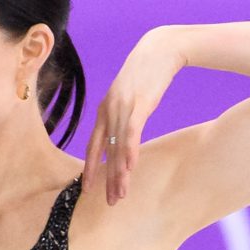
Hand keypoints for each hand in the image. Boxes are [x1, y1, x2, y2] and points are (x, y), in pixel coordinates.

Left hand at [83, 27, 183, 205]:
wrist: (161, 48)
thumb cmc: (147, 73)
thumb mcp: (130, 97)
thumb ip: (124, 116)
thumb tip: (125, 136)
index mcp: (104, 110)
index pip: (93, 145)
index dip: (91, 168)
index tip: (88, 188)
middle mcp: (108, 110)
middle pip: (105, 151)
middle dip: (106, 179)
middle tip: (109, 201)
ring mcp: (122, 106)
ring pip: (117, 147)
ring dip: (119, 172)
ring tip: (121, 193)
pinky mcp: (139, 103)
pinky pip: (131, 132)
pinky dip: (130, 151)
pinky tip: (130, 168)